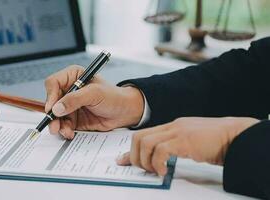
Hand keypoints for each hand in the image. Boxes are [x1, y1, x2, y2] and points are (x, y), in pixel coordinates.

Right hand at [44, 65, 143, 138]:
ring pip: (55, 115)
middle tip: (54, 125)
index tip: (52, 109)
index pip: (53, 83)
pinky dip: (64, 130)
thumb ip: (75, 99)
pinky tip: (70, 133)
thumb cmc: (114, 97)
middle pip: (51, 101)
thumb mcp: (95, 94)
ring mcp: (70, 105)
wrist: (124, 112)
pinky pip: (63, 125)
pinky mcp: (73, 118)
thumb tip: (57, 108)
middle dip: (52, 115)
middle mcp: (69, 90)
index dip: (51, 96)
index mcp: (73, 76)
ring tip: (65, 131)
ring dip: (58, 125)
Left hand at [117, 117, 258, 175]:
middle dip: (135, 157)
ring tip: (155, 171)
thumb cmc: (215, 141)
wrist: (235, 135)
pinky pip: (161, 150)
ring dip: (145, 161)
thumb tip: (160, 161)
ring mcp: (177, 132)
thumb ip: (174, 147)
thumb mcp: (190, 142)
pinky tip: (164, 171)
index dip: (130, 150)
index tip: (122, 161)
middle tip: (143, 169)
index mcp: (171, 126)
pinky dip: (158, 163)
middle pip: (139, 137)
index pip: (143, 135)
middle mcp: (171, 126)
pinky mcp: (185, 140)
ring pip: (145, 142)